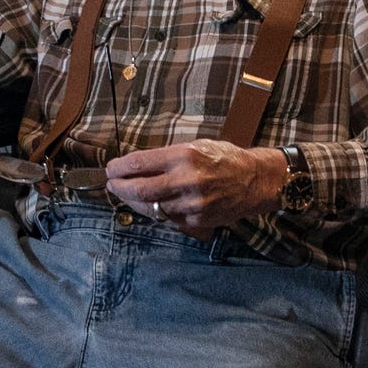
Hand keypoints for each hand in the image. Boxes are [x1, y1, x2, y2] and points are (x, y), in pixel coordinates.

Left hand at [105, 141, 286, 234]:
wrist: (256, 180)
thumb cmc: (225, 159)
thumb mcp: (196, 146)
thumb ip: (166, 157)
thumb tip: (136, 165)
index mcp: (184, 156)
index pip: (139, 164)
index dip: (119, 168)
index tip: (111, 169)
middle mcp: (187, 181)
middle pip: (139, 190)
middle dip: (119, 188)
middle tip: (112, 185)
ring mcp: (192, 204)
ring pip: (150, 208)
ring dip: (134, 202)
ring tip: (127, 195)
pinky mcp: (197, 220)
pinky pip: (167, 218)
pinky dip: (156, 211)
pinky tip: (151, 204)